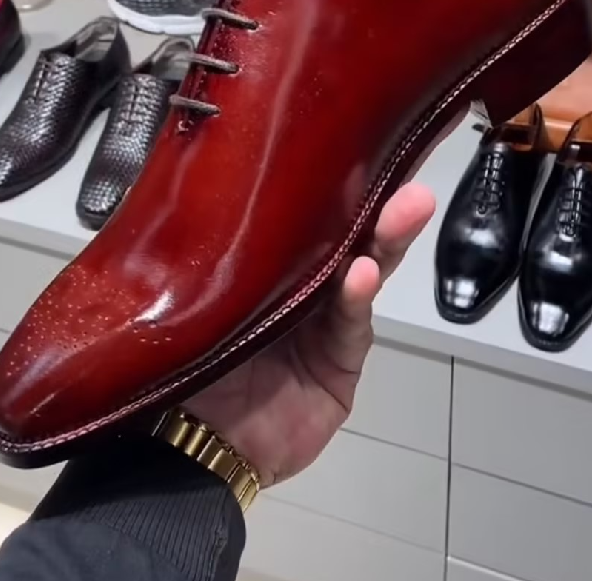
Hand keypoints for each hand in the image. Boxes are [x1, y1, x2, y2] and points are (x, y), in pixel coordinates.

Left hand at [185, 182, 435, 486]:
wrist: (191, 442)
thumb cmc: (184, 359)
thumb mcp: (193, 293)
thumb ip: (213, 248)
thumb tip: (204, 177)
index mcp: (268, 264)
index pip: (310, 219)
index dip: (339, 188)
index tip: (361, 149)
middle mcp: (302, 287)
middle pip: (347, 240)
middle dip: (380, 207)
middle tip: (407, 182)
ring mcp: (326, 326)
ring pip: (362, 274)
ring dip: (384, 240)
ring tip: (405, 209)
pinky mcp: (341, 364)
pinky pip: (350, 327)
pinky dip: (357, 299)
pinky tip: (362, 273)